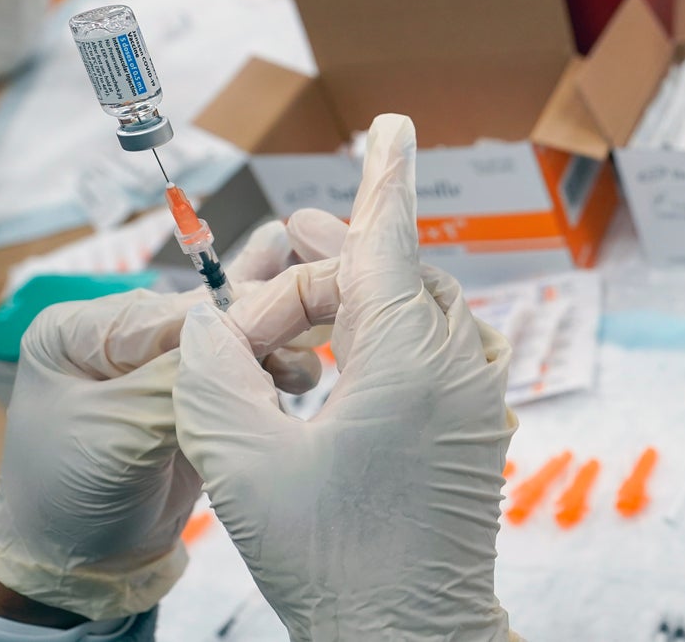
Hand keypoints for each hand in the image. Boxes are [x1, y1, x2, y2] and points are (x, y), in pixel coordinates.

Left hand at [0, 219, 337, 621]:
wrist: (83, 569)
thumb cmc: (73, 496)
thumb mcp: (120, 432)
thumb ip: (173, 377)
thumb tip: (233, 330)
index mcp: (77, 332)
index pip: (162, 310)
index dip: (222, 316)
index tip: (277, 319)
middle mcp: (117, 339)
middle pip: (197, 320)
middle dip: (252, 328)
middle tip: (303, 338)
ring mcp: (155, 369)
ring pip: (221, 342)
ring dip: (266, 350)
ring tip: (302, 370)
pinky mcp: (187, 399)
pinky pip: (231, 374)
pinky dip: (264, 374)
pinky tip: (296, 380)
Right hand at [176, 114, 518, 639]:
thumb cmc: (332, 562)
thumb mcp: (240, 462)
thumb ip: (212, 371)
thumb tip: (208, 325)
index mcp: (407, 355)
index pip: (387, 237)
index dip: (383, 174)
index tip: (395, 122)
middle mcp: (456, 363)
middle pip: (389, 273)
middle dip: (330, 254)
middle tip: (280, 245)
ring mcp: (475, 396)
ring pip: (416, 307)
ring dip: (358, 292)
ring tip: (301, 299)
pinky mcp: (474, 425)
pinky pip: (435, 346)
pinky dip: (387, 330)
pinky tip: (346, 353)